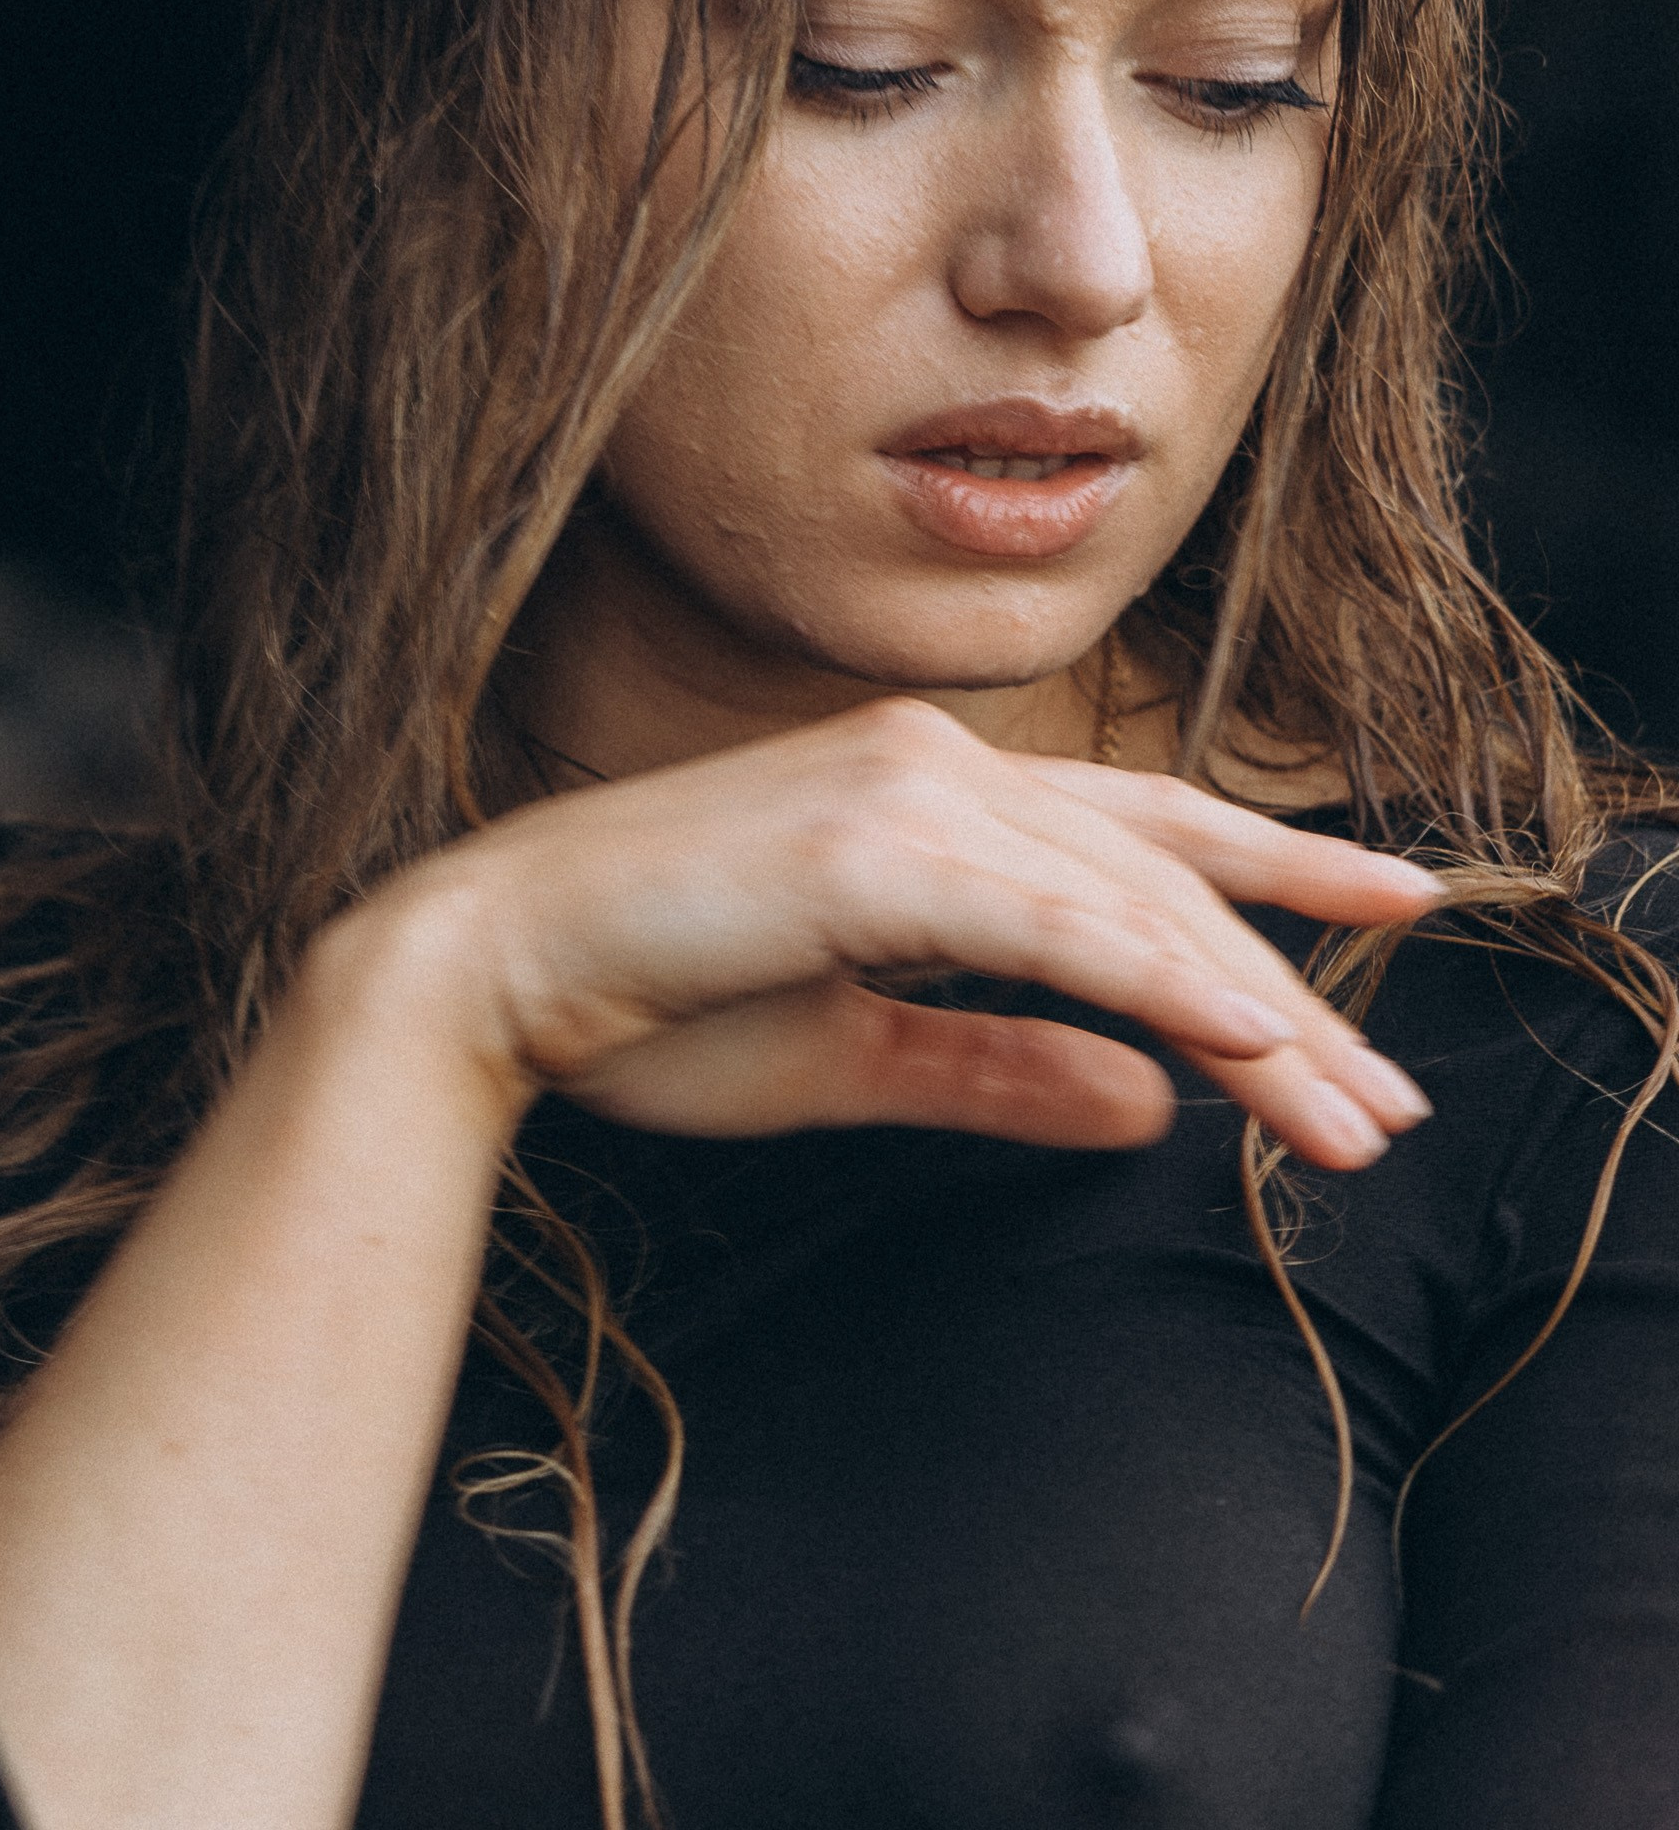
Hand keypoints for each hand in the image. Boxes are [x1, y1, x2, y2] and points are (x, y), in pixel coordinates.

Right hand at [384, 698, 1439, 1171]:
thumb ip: (1004, 1064)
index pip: (1136, 844)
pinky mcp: (875, 844)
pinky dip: (1163, 977)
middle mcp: (936, 763)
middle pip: (1161, 876)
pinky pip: (1057, 922)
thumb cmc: (650, 1003)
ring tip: (1351, 1113)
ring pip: (1133, 900)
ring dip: (1257, 1012)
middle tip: (1388, 1102)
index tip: (1378, 939)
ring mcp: (907, 789)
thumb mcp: (860, 1053)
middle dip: (1290, 990)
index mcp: (931, 796)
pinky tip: (1251, 1040)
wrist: (489, 968)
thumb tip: (1150, 1101)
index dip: (1267, 884)